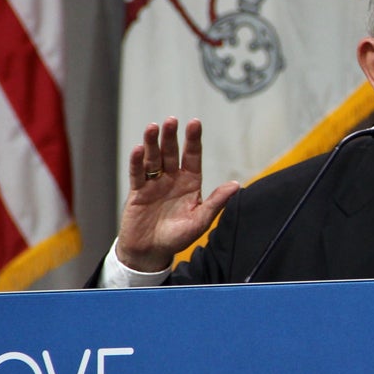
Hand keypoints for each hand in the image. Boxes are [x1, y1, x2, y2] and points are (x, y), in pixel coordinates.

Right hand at [116, 117, 239, 271]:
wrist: (151, 252)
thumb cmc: (178, 237)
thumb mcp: (201, 220)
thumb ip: (216, 202)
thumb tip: (236, 185)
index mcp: (190, 183)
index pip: (192, 157)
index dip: (193, 140)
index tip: (195, 123)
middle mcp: (172, 179)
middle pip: (170, 153)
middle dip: (171, 137)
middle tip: (172, 121)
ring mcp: (154, 184)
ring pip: (153, 158)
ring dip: (152, 143)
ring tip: (153, 127)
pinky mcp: (138, 192)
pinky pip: (137, 174)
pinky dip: (137, 162)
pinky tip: (138, 149)